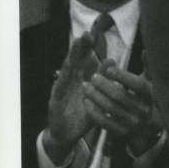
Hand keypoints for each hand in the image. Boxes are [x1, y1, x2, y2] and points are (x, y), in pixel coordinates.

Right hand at [43, 32, 99, 164]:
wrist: (68, 134)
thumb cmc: (84, 112)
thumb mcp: (98, 97)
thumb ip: (105, 81)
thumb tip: (114, 62)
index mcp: (81, 76)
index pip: (84, 58)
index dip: (88, 46)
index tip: (94, 33)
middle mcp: (71, 79)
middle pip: (75, 60)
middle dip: (80, 47)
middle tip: (86, 34)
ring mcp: (62, 88)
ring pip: (67, 71)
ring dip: (71, 57)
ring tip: (75, 44)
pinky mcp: (55, 100)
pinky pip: (59, 90)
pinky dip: (62, 81)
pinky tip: (64, 73)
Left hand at [83, 61, 163, 155]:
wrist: (147, 126)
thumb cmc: (145, 96)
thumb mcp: (149, 82)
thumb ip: (147, 67)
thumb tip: (145, 51)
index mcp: (151, 96)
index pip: (138, 85)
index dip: (123, 76)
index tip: (108, 69)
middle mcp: (144, 111)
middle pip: (121, 96)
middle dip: (104, 85)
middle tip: (93, 76)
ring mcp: (133, 123)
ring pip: (111, 108)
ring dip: (96, 96)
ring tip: (86, 86)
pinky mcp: (122, 132)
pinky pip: (104, 122)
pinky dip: (94, 112)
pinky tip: (86, 102)